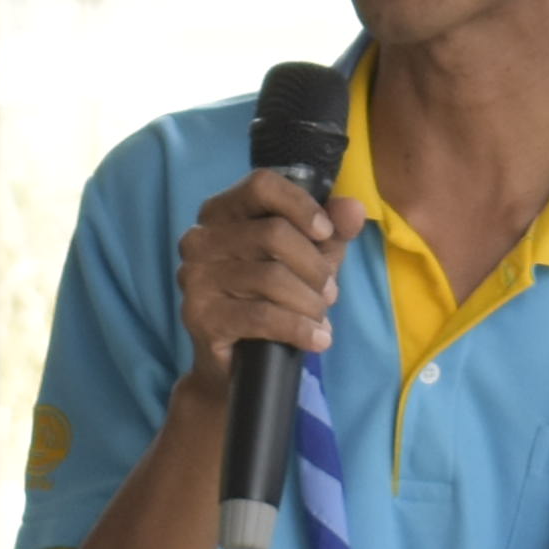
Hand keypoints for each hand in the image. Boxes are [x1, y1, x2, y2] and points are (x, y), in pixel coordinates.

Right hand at [172, 172, 356, 401]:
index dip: (300, 205)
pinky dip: (300, 329)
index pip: (261, 185)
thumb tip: (353, 209)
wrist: (233, 363)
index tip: (326, 233)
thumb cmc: (271, 298)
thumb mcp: (309, 259)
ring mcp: (194, 277)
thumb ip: (332, 231)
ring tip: (321, 317)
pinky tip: (318, 339)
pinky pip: (263, 316)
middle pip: (273, 233)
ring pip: (271, 278)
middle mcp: (200, 239)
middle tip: (330, 292)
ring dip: (310, 302)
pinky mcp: (200, 316)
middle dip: (315, 267)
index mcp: (221, 212)